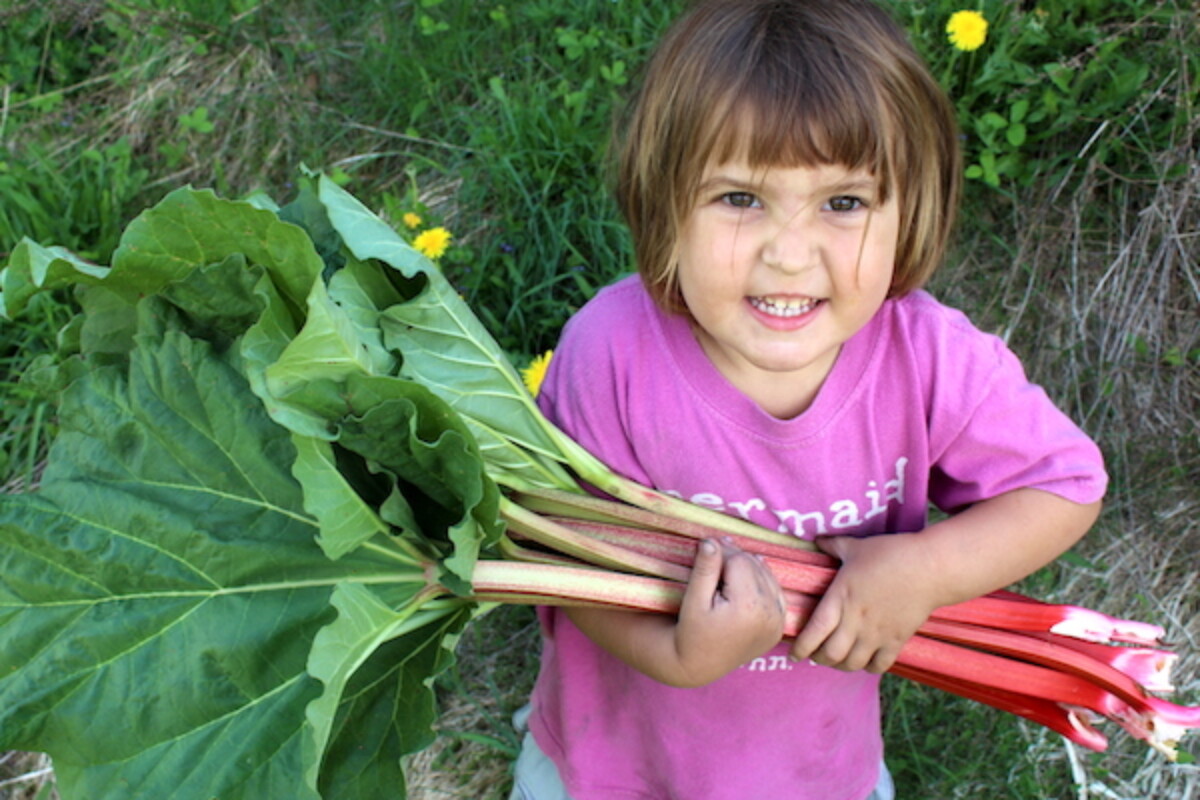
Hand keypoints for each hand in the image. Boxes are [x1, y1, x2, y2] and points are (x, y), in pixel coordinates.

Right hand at [671, 538, 786, 685]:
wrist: (699, 664)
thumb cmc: (691, 632)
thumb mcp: (693, 600)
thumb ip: (705, 569)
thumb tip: (711, 541)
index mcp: (748, 607)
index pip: (739, 561)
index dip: (720, 552)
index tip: (704, 548)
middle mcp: (769, 614)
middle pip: (754, 566)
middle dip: (734, 559)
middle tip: (713, 554)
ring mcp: (778, 622)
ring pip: (766, 574)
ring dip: (747, 568)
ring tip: (725, 570)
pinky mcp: (779, 627)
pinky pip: (774, 591)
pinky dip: (760, 582)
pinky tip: (743, 583)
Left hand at [788, 533, 936, 673]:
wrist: (931, 567)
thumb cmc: (891, 553)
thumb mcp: (857, 547)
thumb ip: (833, 546)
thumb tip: (817, 539)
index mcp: (841, 598)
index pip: (814, 632)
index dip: (800, 647)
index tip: (793, 652)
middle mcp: (856, 621)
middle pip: (830, 655)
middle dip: (818, 658)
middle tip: (814, 654)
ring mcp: (877, 634)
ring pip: (852, 664)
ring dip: (840, 666)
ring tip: (837, 659)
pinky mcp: (897, 640)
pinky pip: (879, 666)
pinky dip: (868, 667)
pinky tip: (863, 659)